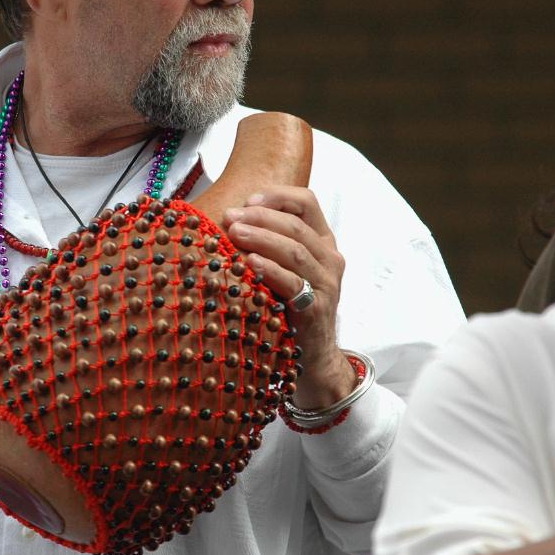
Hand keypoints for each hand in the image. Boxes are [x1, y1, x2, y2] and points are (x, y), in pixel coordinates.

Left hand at [222, 185, 354, 407]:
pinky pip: (294, 283)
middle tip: (230, 217)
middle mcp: (329, 258)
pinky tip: (250, 263)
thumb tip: (224, 217)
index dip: (277, 196)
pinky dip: (271, 270)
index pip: (307, 202)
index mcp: (322, 241)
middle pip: (296, 225)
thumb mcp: (284, 269)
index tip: (247, 200)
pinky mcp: (317, 309)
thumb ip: (267, 242)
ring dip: (262, 238)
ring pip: (295, 250)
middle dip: (260, 217)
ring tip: (234, 233)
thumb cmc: (288, 306)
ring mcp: (326, 284)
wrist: (312, 357)